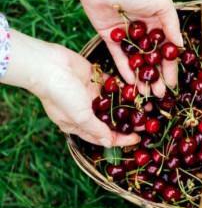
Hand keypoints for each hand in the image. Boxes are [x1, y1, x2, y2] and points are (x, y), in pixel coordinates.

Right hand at [1, 30, 140, 146]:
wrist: (48, 64)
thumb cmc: (60, 94)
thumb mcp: (79, 117)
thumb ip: (95, 129)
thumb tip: (109, 143)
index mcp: (77, 125)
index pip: (102, 136)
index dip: (120, 139)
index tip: (137, 139)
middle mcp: (84, 111)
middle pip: (111, 120)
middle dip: (128, 123)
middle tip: (146, 123)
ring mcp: (89, 94)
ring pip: (113, 103)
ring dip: (129, 105)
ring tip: (146, 107)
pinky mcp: (94, 78)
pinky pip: (111, 85)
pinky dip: (122, 88)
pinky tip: (137, 91)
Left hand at [80, 0, 182, 97]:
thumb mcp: (162, 4)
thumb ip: (171, 25)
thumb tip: (179, 46)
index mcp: (158, 21)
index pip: (166, 50)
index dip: (169, 68)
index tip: (171, 84)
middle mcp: (143, 30)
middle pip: (151, 58)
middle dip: (156, 76)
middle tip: (158, 94)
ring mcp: (126, 34)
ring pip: (135, 60)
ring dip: (141, 76)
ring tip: (146, 93)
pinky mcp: (109, 35)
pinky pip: (117, 55)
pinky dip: (123, 68)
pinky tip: (130, 81)